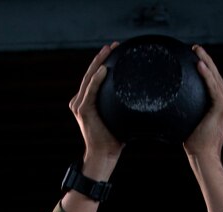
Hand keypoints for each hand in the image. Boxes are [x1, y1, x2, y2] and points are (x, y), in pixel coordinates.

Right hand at [69, 42, 123, 174]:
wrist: (105, 154)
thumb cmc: (114, 139)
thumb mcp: (119, 117)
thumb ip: (122, 105)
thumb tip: (143, 95)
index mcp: (86, 101)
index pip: (94, 78)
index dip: (102, 62)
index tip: (113, 50)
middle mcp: (79, 101)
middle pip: (91, 74)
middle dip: (101, 58)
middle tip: (112, 45)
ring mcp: (79, 105)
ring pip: (89, 79)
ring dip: (99, 63)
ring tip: (108, 50)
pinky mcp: (83, 110)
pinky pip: (90, 91)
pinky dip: (96, 80)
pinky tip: (103, 70)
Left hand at [183, 46, 222, 160]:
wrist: (204, 156)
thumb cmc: (197, 144)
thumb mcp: (198, 122)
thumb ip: (197, 109)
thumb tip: (180, 100)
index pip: (218, 83)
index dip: (209, 68)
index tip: (198, 57)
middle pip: (218, 78)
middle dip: (207, 60)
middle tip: (195, 48)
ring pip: (216, 79)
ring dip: (206, 62)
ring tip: (196, 50)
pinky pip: (213, 87)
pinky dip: (206, 76)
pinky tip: (199, 65)